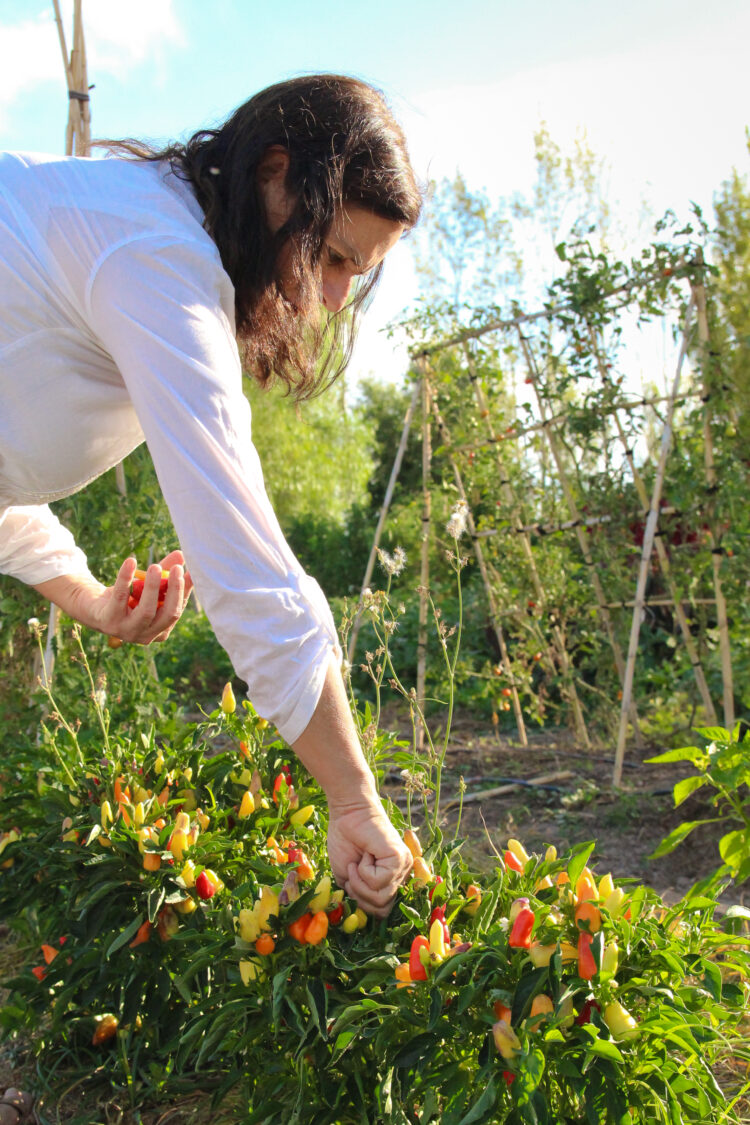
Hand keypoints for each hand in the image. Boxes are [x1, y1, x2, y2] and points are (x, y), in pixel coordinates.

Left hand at [35, 551, 192, 643]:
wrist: (93, 608)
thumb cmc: (127, 597)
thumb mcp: (147, 585)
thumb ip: (165, 572)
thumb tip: (181, 555)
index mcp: (160, 631)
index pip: (177, 610)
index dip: (185, 591)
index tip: (191, 572)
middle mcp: (146, 635)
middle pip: (168, 614)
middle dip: (175, 591)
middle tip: (177, 569)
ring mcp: (127, 631)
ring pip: (146, 610)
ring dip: (153, 587)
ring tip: (156, 566)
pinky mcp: (109, 621)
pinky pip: (120, 597)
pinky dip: (125, 578)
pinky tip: (130, 561)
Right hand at [327, 798, 412, 916]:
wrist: (346, 815)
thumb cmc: (345, 842)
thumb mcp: (349, 878)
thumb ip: (359, 896)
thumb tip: (366, 915)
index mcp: (391, 881)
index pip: (383, 912)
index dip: (364, 905)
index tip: (352, 884)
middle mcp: (402, 876)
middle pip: (381, 910)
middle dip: (359, 896)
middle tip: (352, 872)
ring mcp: (404, 867)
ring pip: (381, 899)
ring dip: (360, 883)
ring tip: (357, 862)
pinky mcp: (400, 859)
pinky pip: (379, 882)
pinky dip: (364, 871)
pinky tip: (366, 853)